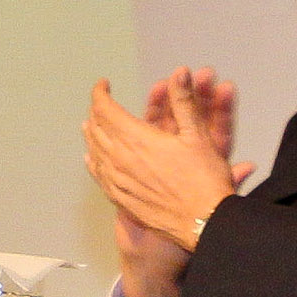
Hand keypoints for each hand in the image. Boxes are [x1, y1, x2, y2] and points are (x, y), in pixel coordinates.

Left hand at [86, 69, 246, 296]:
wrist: (204, 223)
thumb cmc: (204, 181)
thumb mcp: (198, 136)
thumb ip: (184, 102)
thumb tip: (179, 72)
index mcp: (137, 139)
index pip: (105, 109)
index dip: (101, 92)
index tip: (103, 84)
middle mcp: (121, 159)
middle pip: (96, 129)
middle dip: (96, 111)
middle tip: (101, 103)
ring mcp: (119, 181)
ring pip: (94, 152)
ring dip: (92, 134)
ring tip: (91, 124)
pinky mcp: (122, 199)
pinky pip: (99, 176)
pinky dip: (93, 162)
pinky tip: (92, 159)